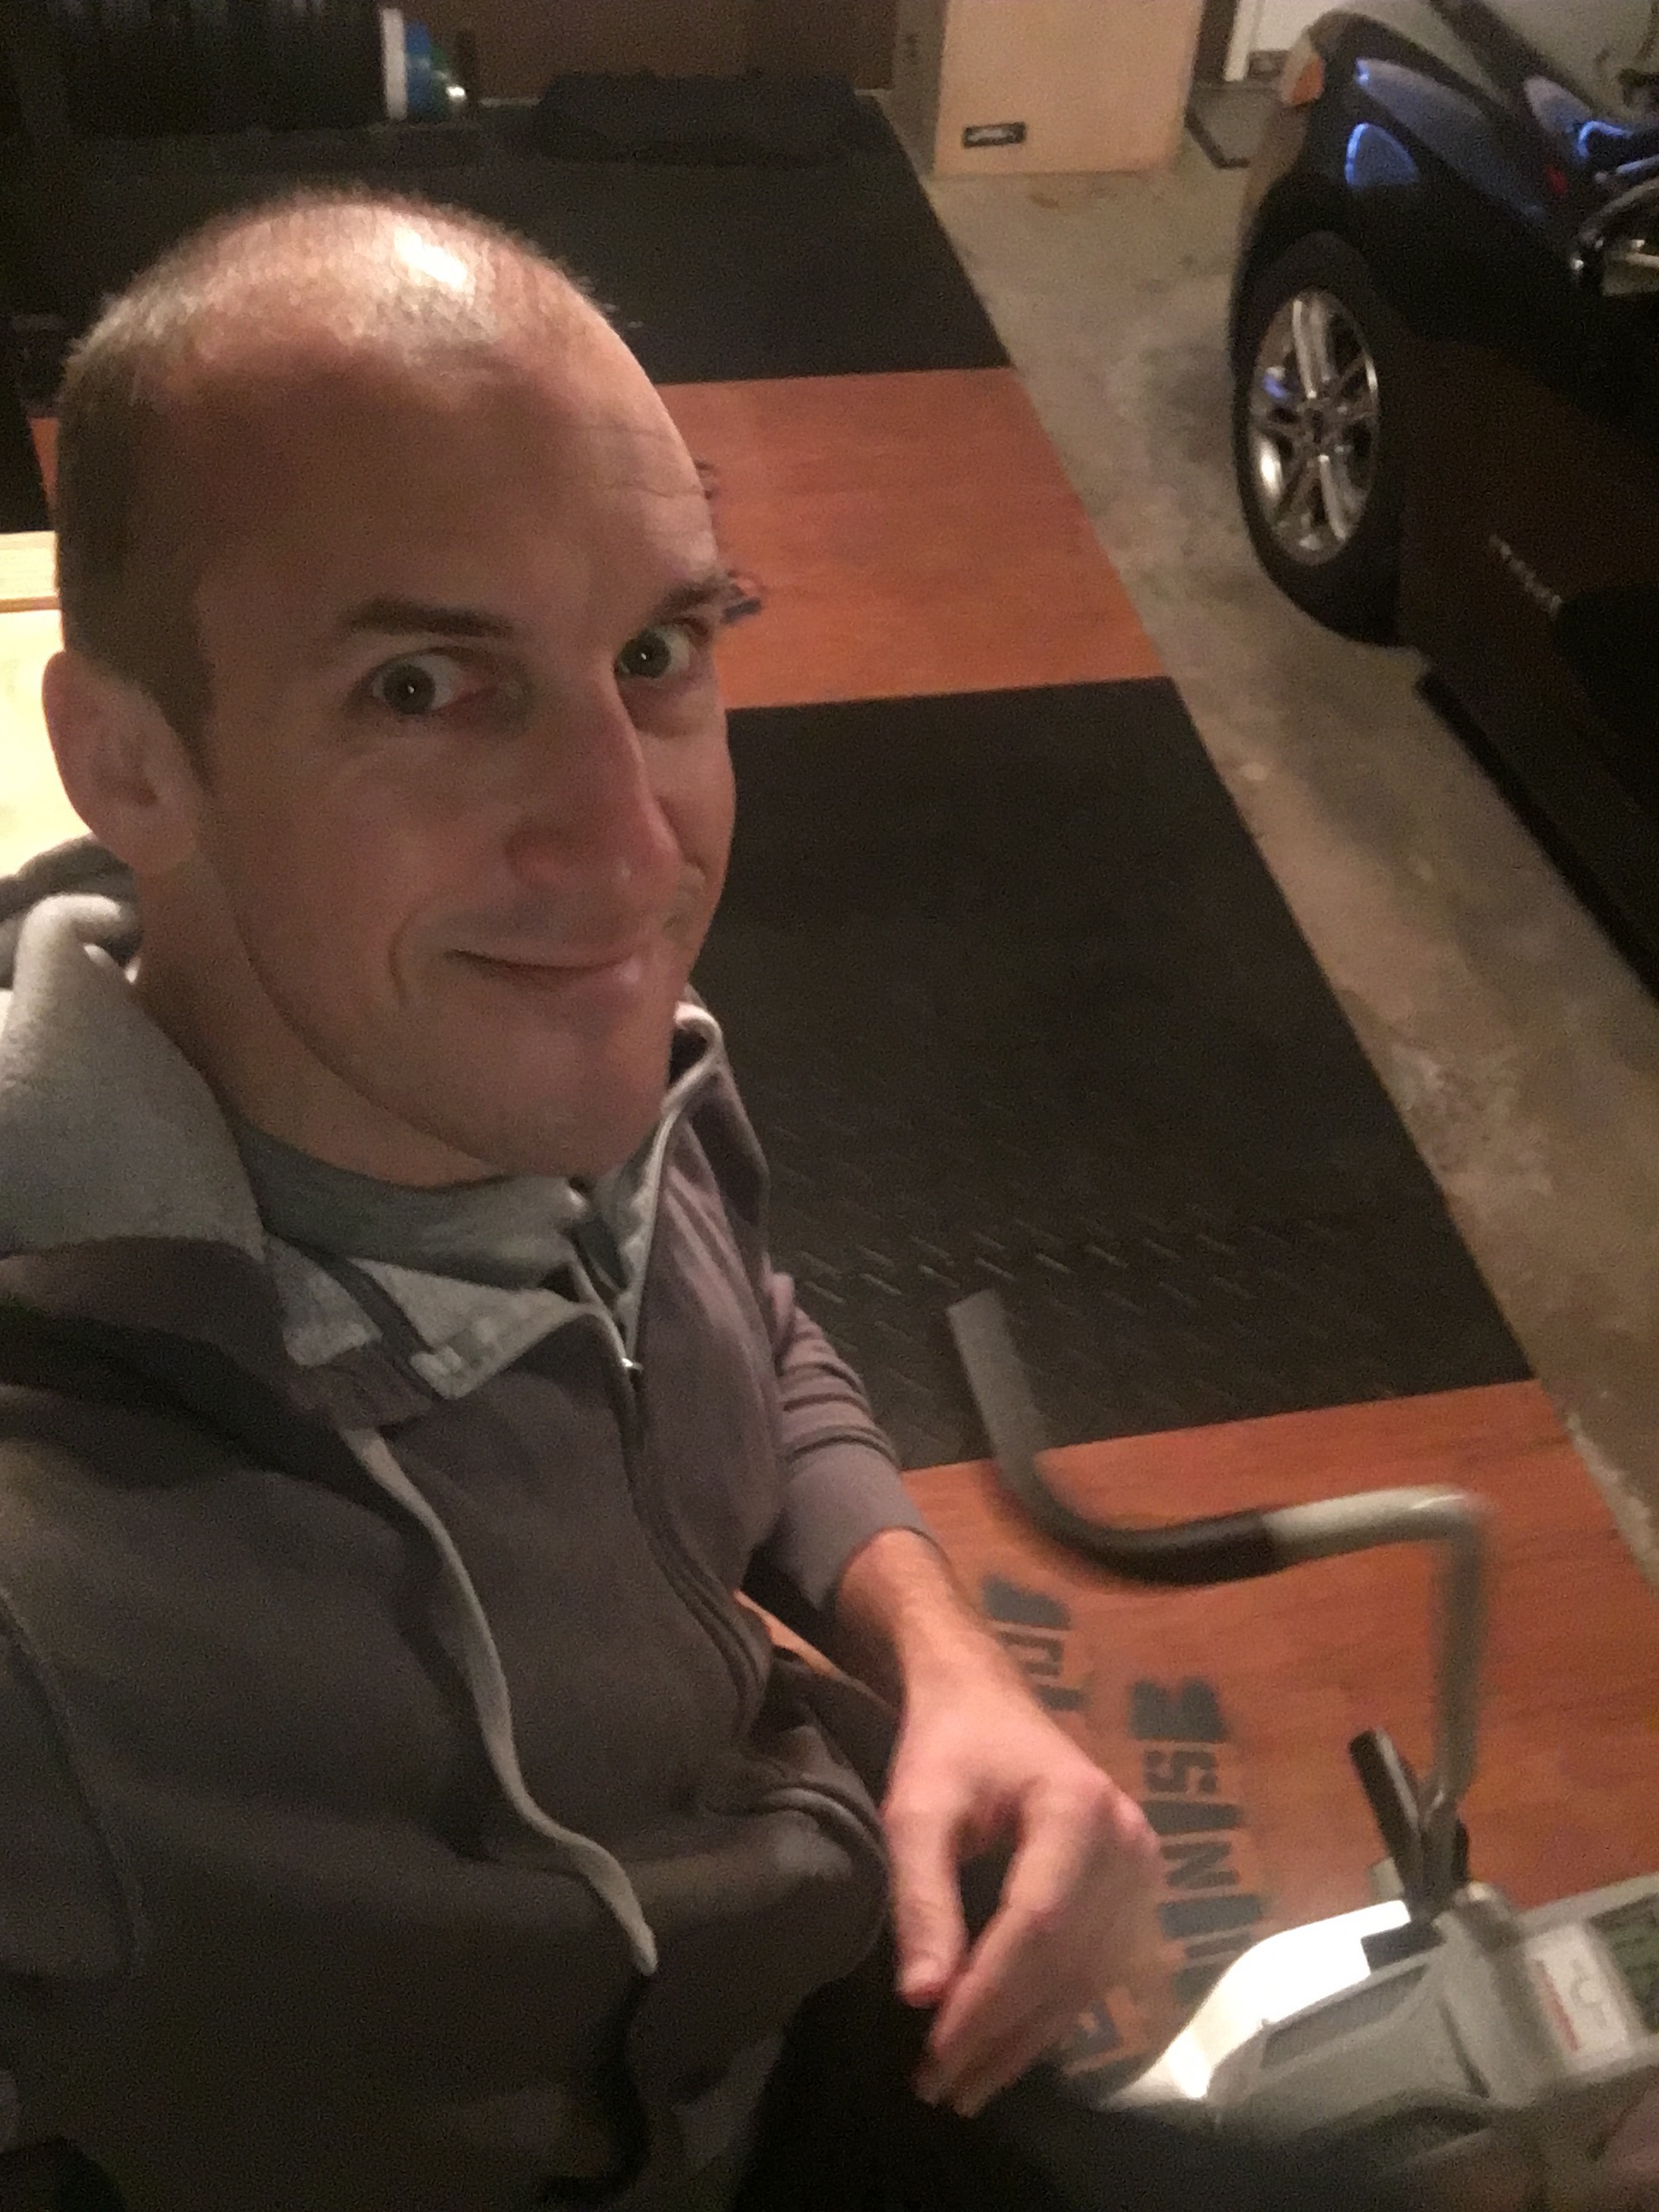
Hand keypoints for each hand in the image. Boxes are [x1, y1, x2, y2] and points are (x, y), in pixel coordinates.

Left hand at [883, 1659, 1159, 2118]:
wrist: (984, 1698)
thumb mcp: (917, 1809)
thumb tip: (923, 1999)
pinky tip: (1004, 2044)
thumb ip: (922, 1897)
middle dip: (1001, 2034)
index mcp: (1080, 1811)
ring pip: (1087, 1979)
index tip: (934, 2059)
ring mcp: (1143, 1869)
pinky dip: (1048, 2013)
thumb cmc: (948, 1747)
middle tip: (940, 2089)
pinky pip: (1096, 1969)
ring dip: (1026, 2039)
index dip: (988, 2002)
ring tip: (964, 2084)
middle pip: (1068, 1964)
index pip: (1039, 1929)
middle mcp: (1129, 1843)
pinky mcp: (1137, 1890)